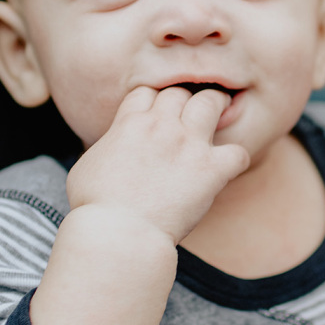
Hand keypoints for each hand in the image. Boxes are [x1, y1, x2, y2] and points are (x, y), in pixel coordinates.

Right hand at [65, 85, 249, 241]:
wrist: (118, 232)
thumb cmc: (96, 207)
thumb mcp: (86, 166)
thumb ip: (107, 147)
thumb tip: (112, 148)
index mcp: (130, 123)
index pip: (147, 92)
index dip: (154, 100)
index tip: (158, 113)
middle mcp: (161, 126)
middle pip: (180, 92)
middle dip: (185, 101)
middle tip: (191, 112)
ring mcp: (189, 145)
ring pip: (211, 103)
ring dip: (216, 106)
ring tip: (220, 113)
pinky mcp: (210, 170)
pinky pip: (237, 152)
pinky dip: (236, 159)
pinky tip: (229, 167)